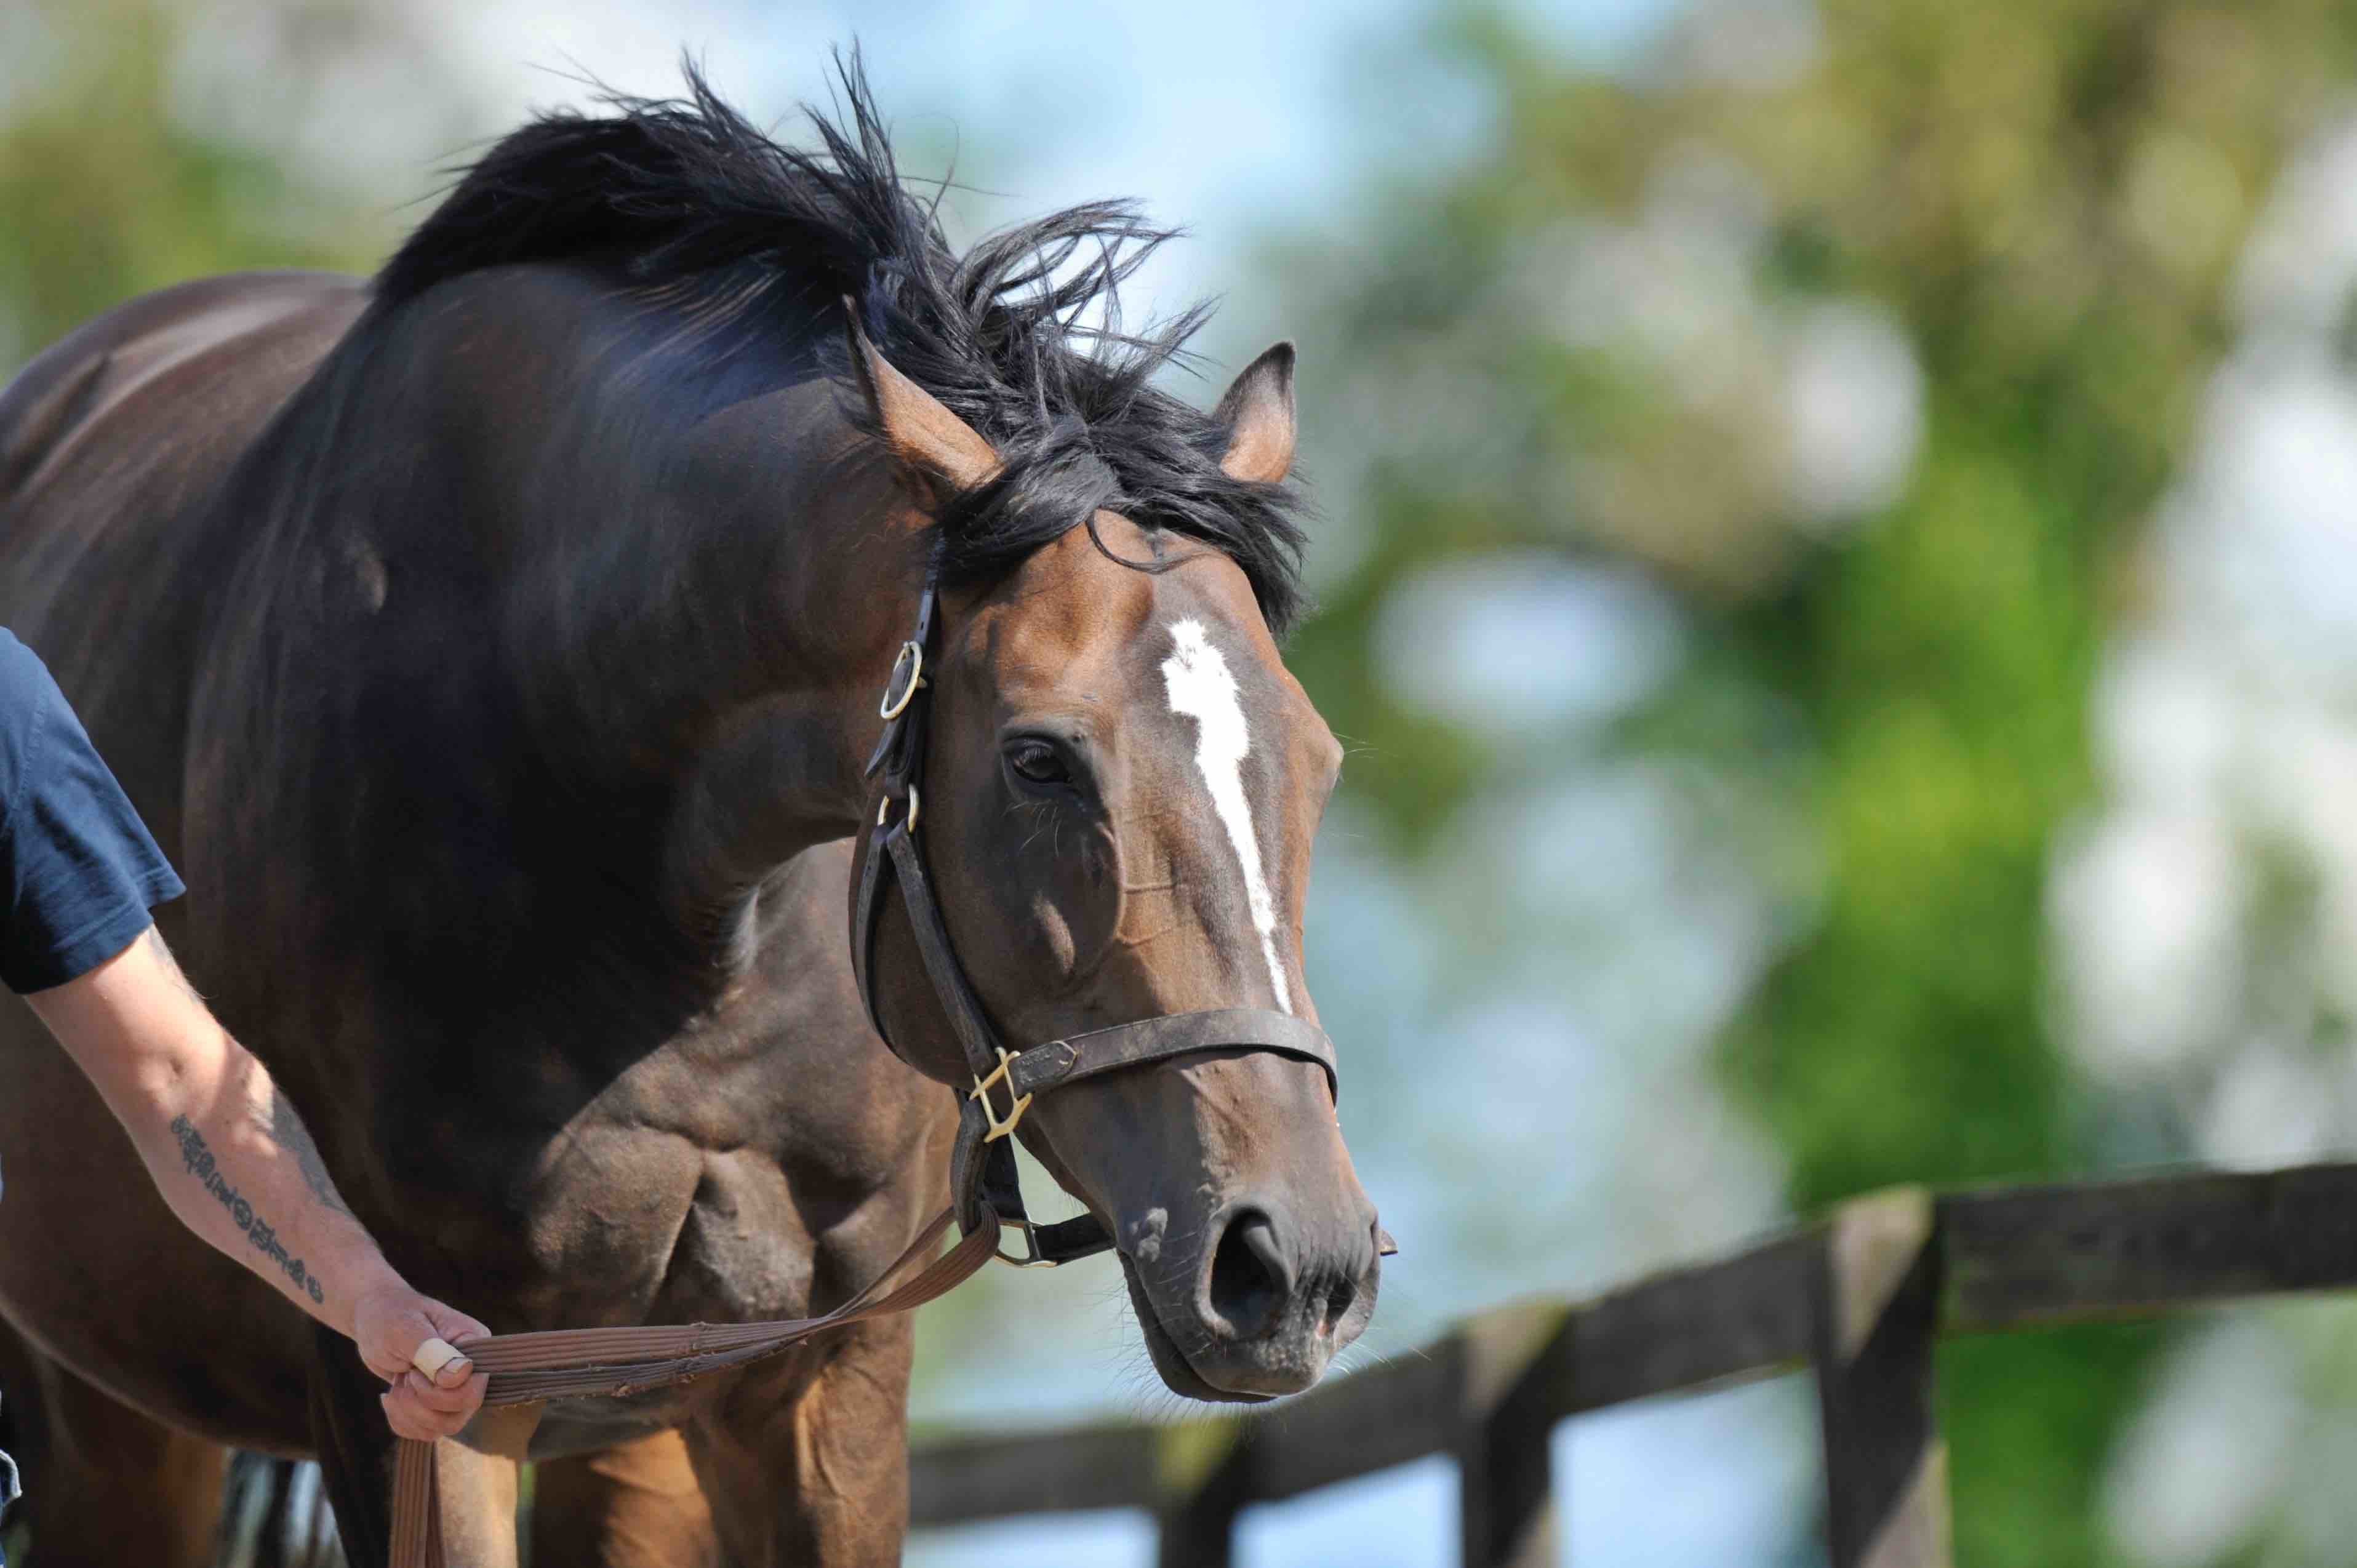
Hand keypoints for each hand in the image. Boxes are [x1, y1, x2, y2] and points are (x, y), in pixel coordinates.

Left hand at [351, 1277, 490, 1441]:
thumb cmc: (390, 1317)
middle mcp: (472, 1371)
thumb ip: (433, 1352)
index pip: (473, 1390)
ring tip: (396, 1385)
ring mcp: (456, 1390)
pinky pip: (425, 1432)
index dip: (437, 1393)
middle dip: (419, 1405)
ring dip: (408, 1413)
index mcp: (476, 1346)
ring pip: (443, 1427)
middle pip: (459, 1415)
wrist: (374, 1319)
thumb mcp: (405, 1330)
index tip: (412, 1369)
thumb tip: (461, 1375)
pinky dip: (401, 1421)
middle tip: (403, 1378)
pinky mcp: (437, 1404)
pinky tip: (392, 1395)